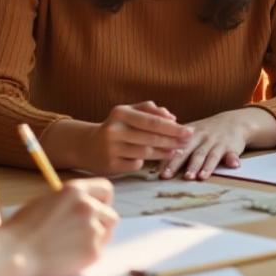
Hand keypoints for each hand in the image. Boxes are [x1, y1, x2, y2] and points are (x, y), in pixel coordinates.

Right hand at [0, 179, 117, 275]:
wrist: (15, 253)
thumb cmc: (23, 228)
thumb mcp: (46, 201)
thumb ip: (70, 201)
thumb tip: (89, 205)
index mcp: (75, 190)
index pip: (105, 189)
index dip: (103, 200)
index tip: (99, 208)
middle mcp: (88, 207)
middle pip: (111, 215)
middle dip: (101, 224)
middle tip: (84, 233)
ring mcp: (93, 230)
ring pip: (105, 235)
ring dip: (93, 240)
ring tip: (69, 245)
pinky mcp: (93, 252)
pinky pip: (98, 252)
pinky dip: (87, 255)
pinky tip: (67, 256)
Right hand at [71, 102, 192, 174]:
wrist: (87, 145)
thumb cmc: (115, 126)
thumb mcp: (128, 112)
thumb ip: (150, 109)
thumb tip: (172, 117)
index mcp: (120, 113)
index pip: (153, 121)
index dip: (173, 128)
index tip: (189, 131)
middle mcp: (114, 130)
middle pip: (151, 138)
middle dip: (172, 141)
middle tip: (187, 142)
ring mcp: (111, 149)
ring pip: (146, 152)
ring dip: (165, 153)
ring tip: (177, 151)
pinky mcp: (111, 165)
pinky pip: (136, 164)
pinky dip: (145, 161)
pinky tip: (155, 159)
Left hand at [160, 109, 257, 179]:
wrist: (235, 122)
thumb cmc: (206, 132)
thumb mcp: (191, 133)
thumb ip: (174, 145)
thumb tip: (153, 161)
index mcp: (189, 134)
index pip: (174, 146)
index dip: (165, 158)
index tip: (157, 172)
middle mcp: (201, 137)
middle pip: (188, 151)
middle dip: (177, 164)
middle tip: (167, 176)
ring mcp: (216, 142)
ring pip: (207, 155)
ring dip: (202, 166)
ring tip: (196, 177)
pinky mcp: (230, 147)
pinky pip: (228, 155)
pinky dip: (230, 160)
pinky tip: (228, 167)